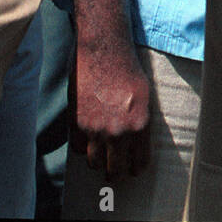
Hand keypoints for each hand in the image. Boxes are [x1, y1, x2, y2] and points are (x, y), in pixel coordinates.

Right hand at [69, 43, 151, 179]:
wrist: (103, 48)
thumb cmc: (128, 68)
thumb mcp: (144, 95)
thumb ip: (140, 121)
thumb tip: (136, 142)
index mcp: (140, 125)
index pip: (139, 163)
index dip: (136, 168)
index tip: (134, 169)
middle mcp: (118, 131)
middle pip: (115, 170)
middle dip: (116, 172)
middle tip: (116, 171)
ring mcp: (95, 128)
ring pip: (94, 163)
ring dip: (98, 161)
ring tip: (102, 157)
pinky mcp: (76, 121)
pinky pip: (78, 147)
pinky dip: (83, 146)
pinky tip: (88, 140)